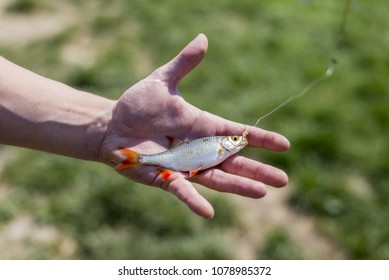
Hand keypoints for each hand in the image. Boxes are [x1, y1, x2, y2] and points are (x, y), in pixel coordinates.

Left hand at [99, 34, 289, 217]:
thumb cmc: (137, 105)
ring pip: (216, 178)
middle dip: (258, 170)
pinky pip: (182, 191)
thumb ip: (184, 63)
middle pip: (234, 162)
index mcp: (202, 126)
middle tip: (284, 181)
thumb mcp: (162, 80)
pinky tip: (209, 213)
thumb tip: (203, 38)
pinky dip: (194, 201)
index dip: (260, 139)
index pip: (237, 133)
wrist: (110, 125)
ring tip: (262, 193)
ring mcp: (183, 166)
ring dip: (238, 187)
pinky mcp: (164, 178)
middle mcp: (198, 149)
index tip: (284, 145)